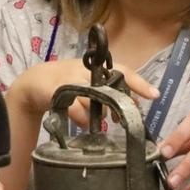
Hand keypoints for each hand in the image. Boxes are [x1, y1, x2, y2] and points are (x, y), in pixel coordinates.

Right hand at [12, 58, 158, 123]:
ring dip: (98, 113)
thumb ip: (109, 92)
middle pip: (110, 86)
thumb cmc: (66, 83)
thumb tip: (134, 105)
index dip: (139, 83)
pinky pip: (77, 110)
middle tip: (121, 117)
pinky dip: (82, 120)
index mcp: (95, 66)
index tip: (155, 95)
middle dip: (119, 103)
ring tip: (98, 121)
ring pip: (94, 99)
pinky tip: (82, 123)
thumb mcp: (89, 84)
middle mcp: (85, 70)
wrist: (33, 83)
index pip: (123, 70)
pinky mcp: (58, 92)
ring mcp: (71, 80)